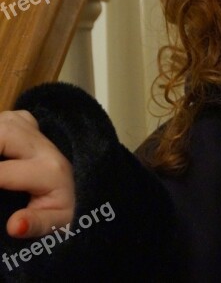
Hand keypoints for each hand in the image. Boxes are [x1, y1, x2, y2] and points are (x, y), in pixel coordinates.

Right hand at [0, 110, 74, 238]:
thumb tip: (14, 225)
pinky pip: (11, 117)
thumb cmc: (69, 212)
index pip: (3, 172)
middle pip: (6, 132)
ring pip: (6, 121)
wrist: (89, 192)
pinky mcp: (35, 128)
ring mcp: (40, 135)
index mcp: (49, 171)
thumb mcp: (57, 225)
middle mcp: (45, 148)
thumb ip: (36, 224)